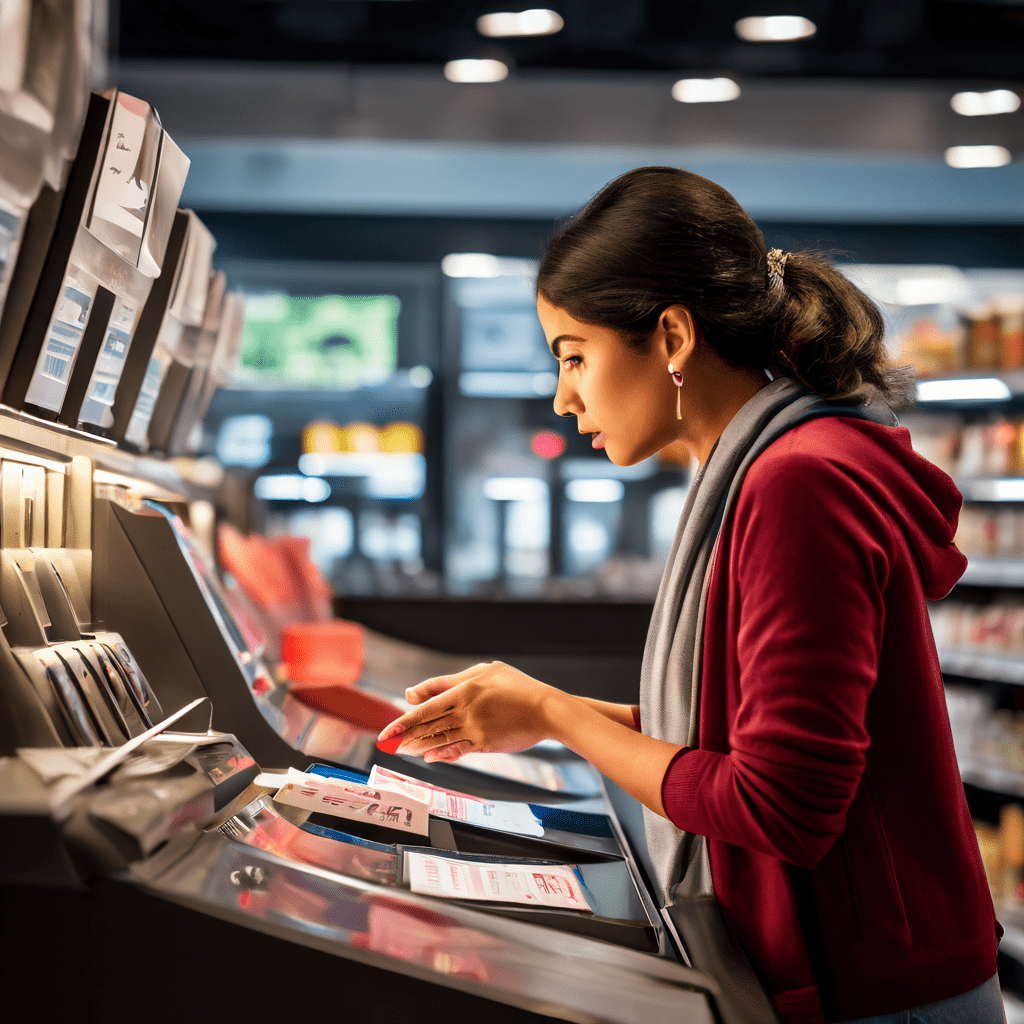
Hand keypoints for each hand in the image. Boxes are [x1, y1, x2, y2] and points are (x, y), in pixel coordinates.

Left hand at [376, 661, 561, 762]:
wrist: (547, 710)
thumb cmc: (517, 687)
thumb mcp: (485, 672)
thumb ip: (449, 681)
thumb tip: (416, 693)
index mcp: (465, 689)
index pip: (426, 706)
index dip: (404, 719)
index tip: (388, 729)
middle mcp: (467, 710)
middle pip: (428, 725)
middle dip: (404, 735)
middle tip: (387, 743)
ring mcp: (476, 729)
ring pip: (439, 739)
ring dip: (417, 746)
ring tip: (401, 750)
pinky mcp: (485, 744)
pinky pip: (457, 750)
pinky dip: (440, 754)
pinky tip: (428, 756)